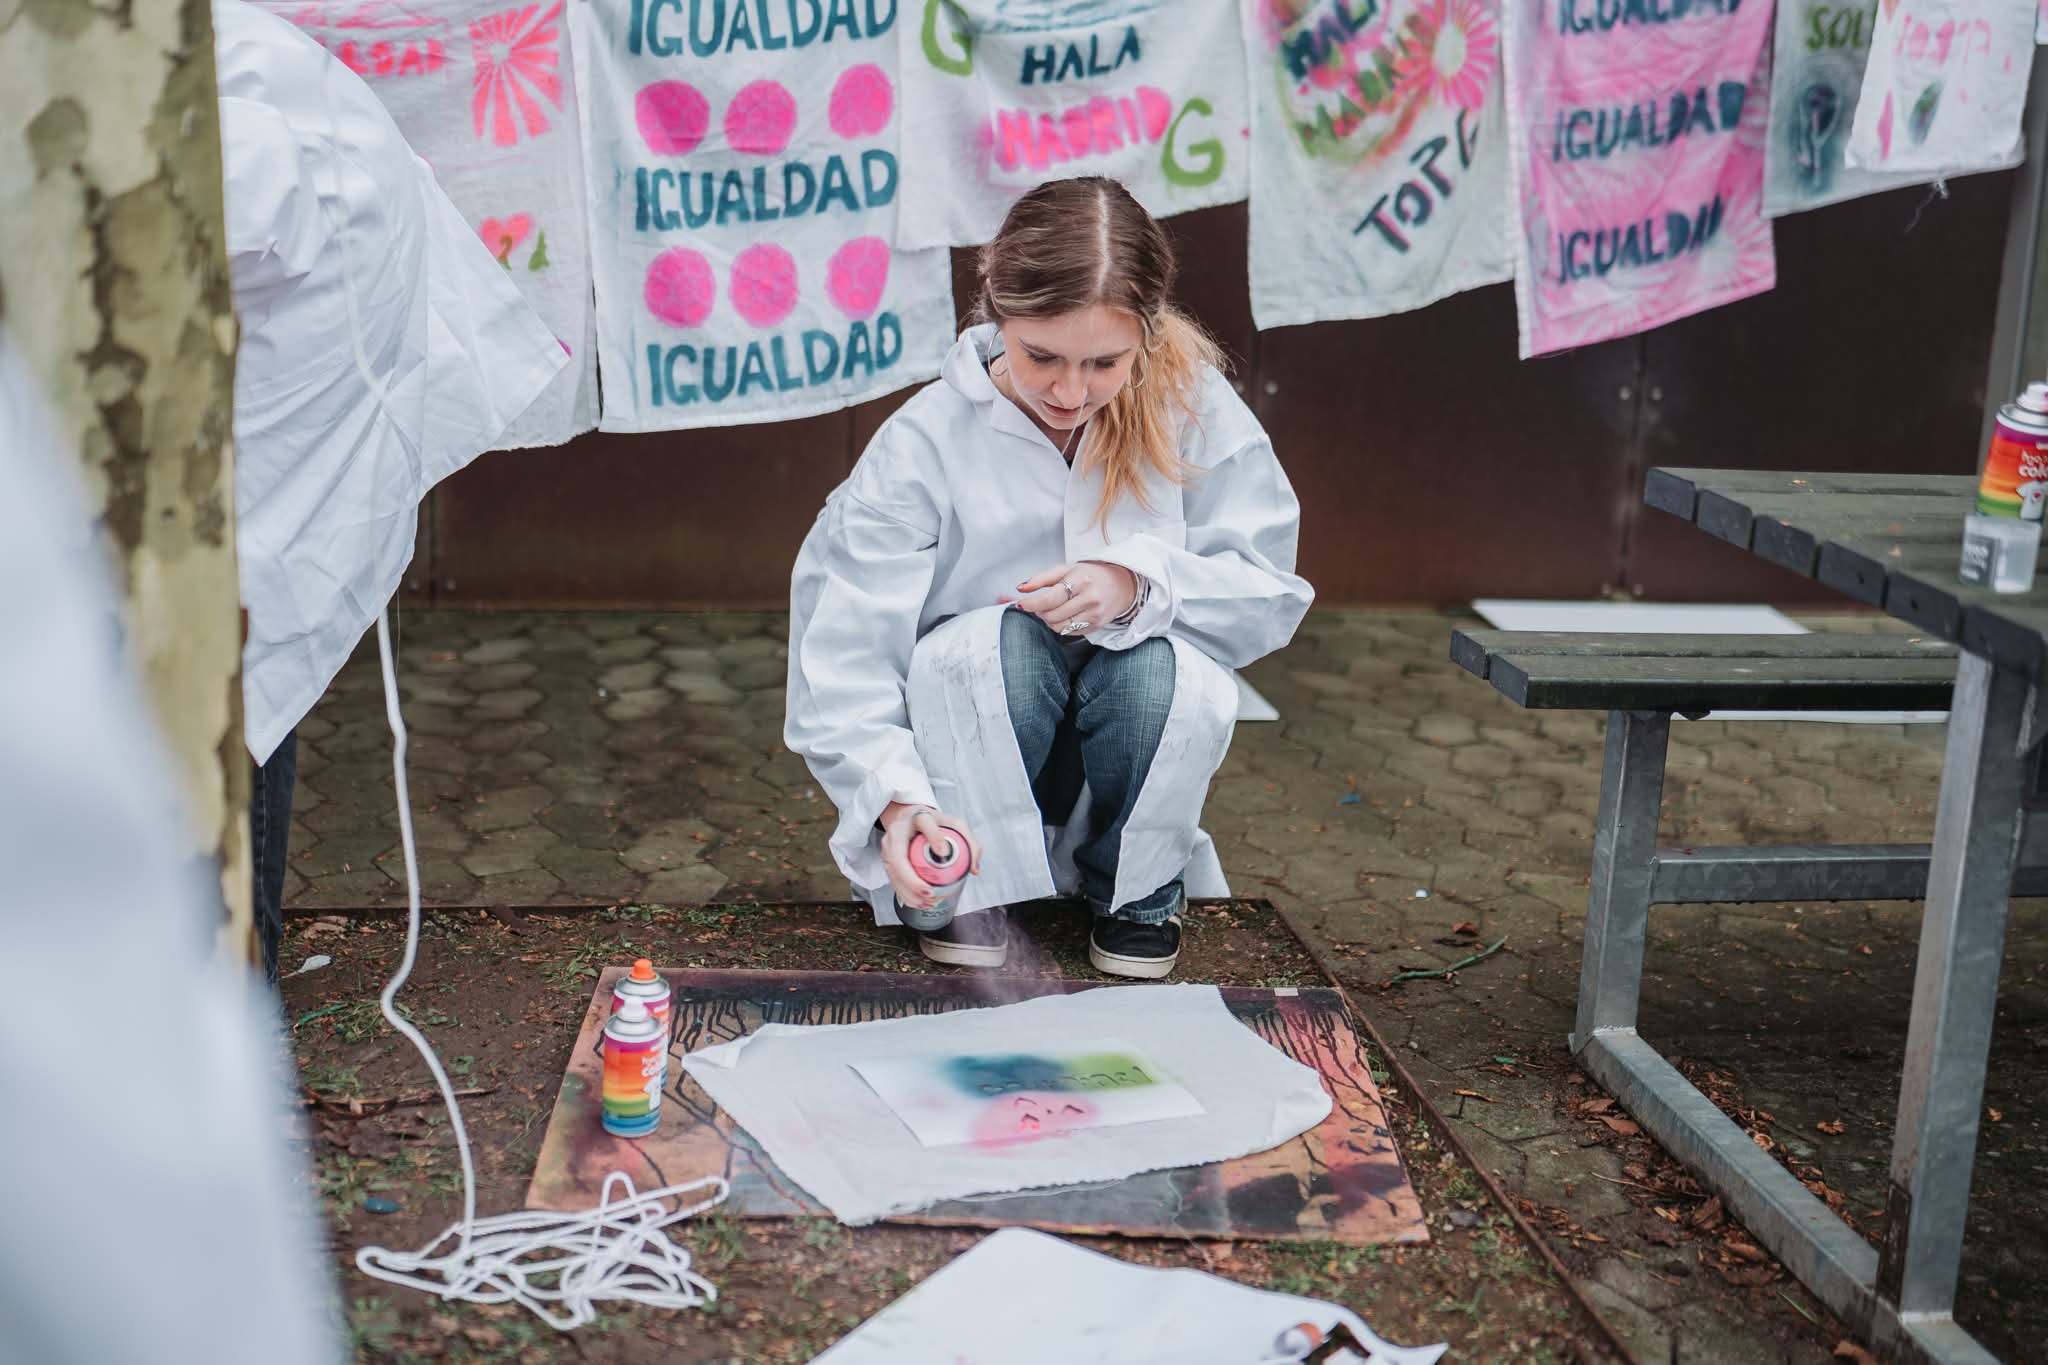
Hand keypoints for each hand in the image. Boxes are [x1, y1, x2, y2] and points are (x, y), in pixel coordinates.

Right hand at [879, 801, 981, 913]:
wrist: (911, 818)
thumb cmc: (932, 822)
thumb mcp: (954, 824)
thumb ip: (969, 842)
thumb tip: (972, 868)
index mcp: (914, 819)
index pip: (923, 825)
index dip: (932, 840)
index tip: (943, 855)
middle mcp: (895, 834)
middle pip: (898, 861)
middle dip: (912, 883)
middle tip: (931, 894)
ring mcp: (888, 849)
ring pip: (893, 874)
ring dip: (909, 893)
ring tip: (927, 903)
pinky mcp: (887, 862)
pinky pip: (894, 881)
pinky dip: (906, 894)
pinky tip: (919, 903)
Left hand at [1004, 561, 1136, 638]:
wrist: (1121, 584)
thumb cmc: (1090, 575)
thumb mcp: (1066, 569)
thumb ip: (1041, 578)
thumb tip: (1020, 588)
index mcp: (1080, 580)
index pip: (1050, 598)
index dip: (1031, 604)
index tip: (1020, 604)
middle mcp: (1089, 598)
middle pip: (1052, 615)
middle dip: (1040, 612)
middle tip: (1039, 605)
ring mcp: (1094, 614)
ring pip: (1059, 627)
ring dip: (1049, 621)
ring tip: (1051, 611)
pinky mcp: (1097, 625)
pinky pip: (1070, 632)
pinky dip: (1061, 626)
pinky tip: (1065, 615)